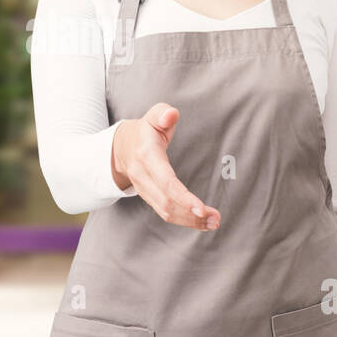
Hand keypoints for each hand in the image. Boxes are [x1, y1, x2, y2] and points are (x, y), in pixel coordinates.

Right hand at [111, 103, 219, 230]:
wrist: (121, 147)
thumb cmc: (145, 130)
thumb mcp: (153, 116)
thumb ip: (163, 113)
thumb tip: (171, 115)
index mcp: (147, 155)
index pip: (165, 180)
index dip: (183, 196)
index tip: (201, 208)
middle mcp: (143, 175)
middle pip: (167, 201)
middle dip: (191, 214)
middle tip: (215, 218)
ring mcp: (144, 189)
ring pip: (166, 211)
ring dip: (190, 221)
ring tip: (213, 222)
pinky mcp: (149, 197)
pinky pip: (165, 212)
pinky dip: (183, 220)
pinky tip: (201, 221)